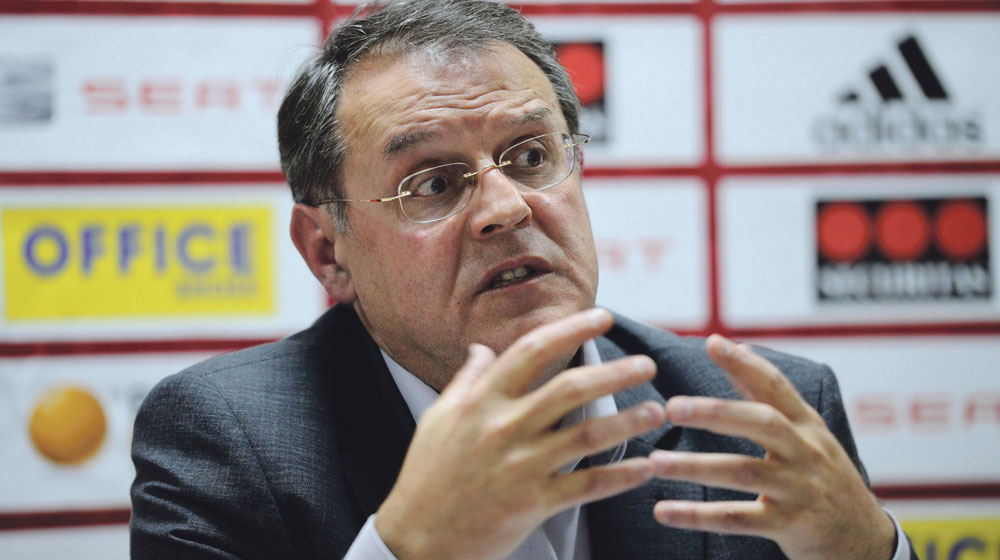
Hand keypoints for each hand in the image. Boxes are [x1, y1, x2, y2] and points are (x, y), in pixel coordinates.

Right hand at [375, 308, 666, 559]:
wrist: (417, 539)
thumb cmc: (426, 476)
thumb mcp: (438, 418)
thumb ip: (467, 380)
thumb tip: (483, 348)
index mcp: (480, 401)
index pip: (532, 351)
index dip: (571, 329)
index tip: (602, 317)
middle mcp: (503, 427)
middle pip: (571, 388)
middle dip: (616, 372)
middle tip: (646, 363)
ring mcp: (520, 466)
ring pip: (587, 435)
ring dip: (628, 420)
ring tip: (656, 411)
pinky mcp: (533, 503)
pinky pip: (587, 485)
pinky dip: (621, 477)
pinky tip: (646, 467)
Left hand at [650, 334, 895, 559]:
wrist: (863, 539)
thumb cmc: (825, 478)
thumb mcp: (808, 434)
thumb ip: (770, 396)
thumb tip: (742, 349)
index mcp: (807, 425)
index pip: (776, 386)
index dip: (745, 364)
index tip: (712, 342)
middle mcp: (806, 452)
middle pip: (761, 423)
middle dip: (715, 413)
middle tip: (673, 407)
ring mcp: (799, 490)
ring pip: (743, 472)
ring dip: (695, 467)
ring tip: (656, 461)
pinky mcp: (789, 525)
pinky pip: (737, 519)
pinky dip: (698, 515)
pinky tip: (663, 511)